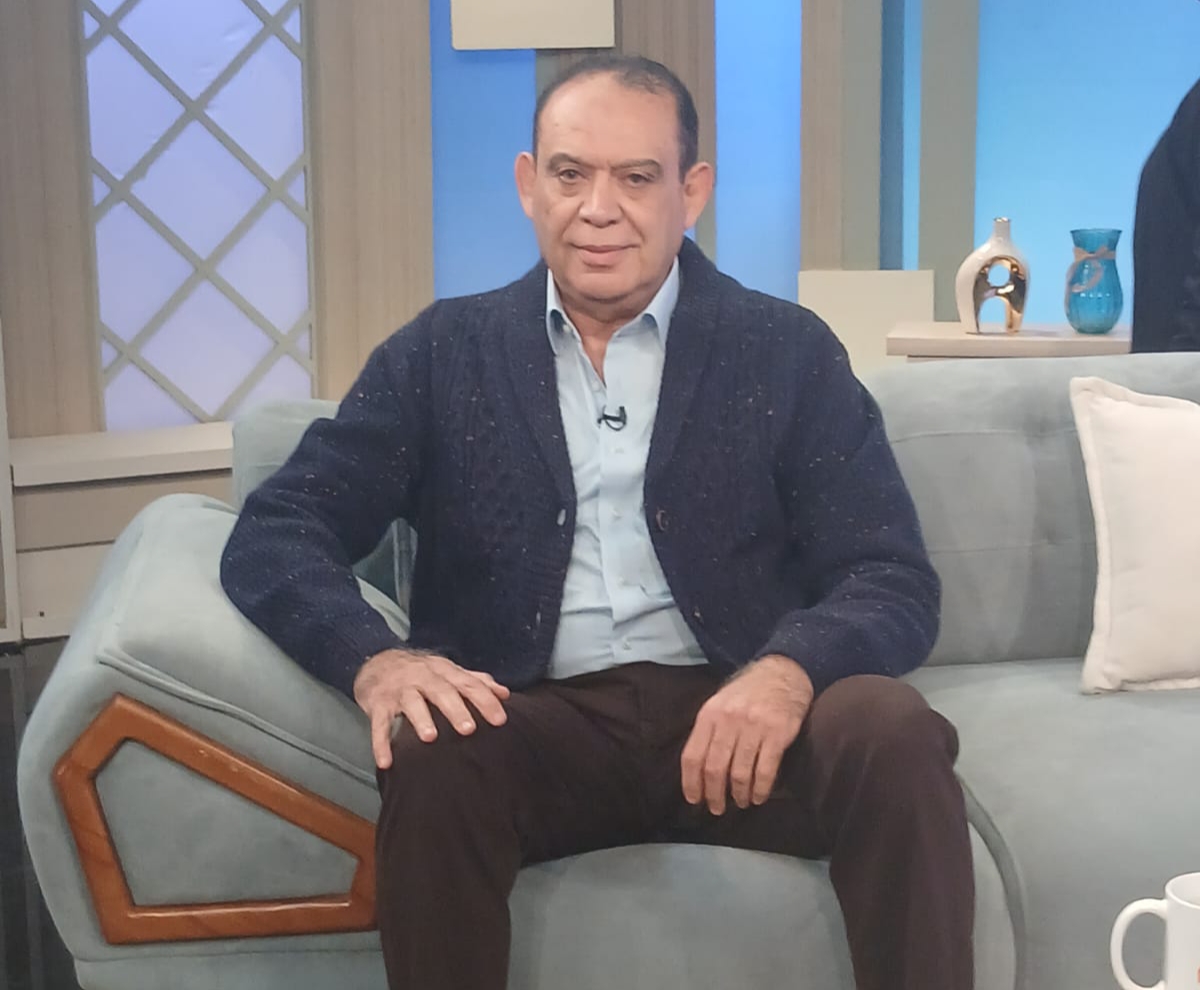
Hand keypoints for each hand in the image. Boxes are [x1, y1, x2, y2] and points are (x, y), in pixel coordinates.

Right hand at [353, 648, 510, 767]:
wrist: (377, 662)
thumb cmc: (421, 672)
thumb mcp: (448, 671)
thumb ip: (476, 681)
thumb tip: (504, 694)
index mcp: (444, 671)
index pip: (469, 684)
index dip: (485, 700)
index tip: (501, 720)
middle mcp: (423, 677)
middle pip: (441, 691)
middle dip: (456, 709)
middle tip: (469, 729)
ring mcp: (399, 689)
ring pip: (411, 702)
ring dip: (421, 719)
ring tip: (430, 738)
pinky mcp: (378, 703)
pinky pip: (379, 723)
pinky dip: (381, 742)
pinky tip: (386, 762)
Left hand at [680, 655, 812, 814]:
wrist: (783, 672)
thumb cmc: (748, 692)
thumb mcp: (720, 703)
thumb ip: (709, 731)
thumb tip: (697, 769)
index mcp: (710, 714)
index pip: (693, 755)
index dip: (691, 782)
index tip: (694, 799)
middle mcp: (729, 720)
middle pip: (715, 768)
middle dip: (714, 794)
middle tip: (716, 808)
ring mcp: (754, 727)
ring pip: (740, 773)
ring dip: (739, 794)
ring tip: (740, 802)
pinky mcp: (778, 734)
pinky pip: (765, 770)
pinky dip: (760, 789)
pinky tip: (758, 797)